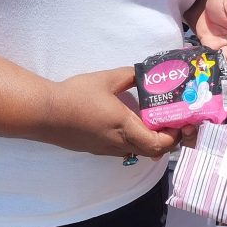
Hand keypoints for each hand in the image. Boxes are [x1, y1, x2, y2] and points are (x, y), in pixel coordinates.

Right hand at [50, 66, 179, 158]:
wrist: (46, 114)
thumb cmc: (77, 96)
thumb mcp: (107, 79)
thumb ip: (130, 75)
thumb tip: (144, 73)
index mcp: (126, 127)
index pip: (159, 144)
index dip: (174, 137)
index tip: (180, 122)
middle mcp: (120, 144)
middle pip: (153, 152)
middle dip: (167, 140)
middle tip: (172, 122)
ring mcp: (108, 150)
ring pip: (139, 153)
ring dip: (152, 142)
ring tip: (155, 122)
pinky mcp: (97, 150)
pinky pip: (125, 151)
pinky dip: (137, 142)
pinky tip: (132, 125)